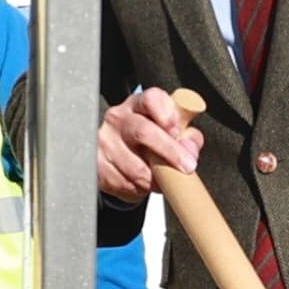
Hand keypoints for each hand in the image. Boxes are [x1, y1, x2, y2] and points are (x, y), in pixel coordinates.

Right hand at [95, 87, 201, 202]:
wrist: (116, 159)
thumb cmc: (148, 141)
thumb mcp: (170, 132)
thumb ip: (187, 136)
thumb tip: (190, 150)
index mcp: (138, 105)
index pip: (151, 99)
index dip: (166, 114)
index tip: (177, 131)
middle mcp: (118, 119)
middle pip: (143, 131)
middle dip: (169, 151)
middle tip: (187, 166)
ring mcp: (105, 142)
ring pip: (136, 167)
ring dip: (156, 179)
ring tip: (164, 179)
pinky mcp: (98, 165)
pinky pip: (125, 184)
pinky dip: (140, 189)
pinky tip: (144, 184)